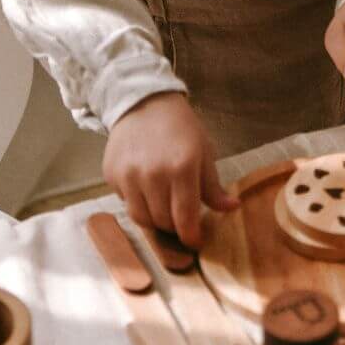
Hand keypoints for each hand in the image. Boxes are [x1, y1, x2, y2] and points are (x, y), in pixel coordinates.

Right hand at [102, 92, 236, 247]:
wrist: (144, 102)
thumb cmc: (180, 127)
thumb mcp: (204, 152)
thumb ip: (214, 186)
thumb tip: (232, 208)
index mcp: (182, 168)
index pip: (185, 218)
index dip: (191, 236)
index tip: (196, 241)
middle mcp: (153, 174)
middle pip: (163, 222)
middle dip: (175, 227)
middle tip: (182, 220)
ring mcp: (129, 175)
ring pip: (141, 218)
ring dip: (155, 220)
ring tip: (164, 208)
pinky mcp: (112, 175)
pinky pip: (125, 202)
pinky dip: (137, 203)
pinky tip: (146, 189)